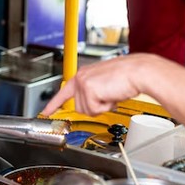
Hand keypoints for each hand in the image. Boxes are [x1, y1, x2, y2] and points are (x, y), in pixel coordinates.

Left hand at [42, 54, 162, 116]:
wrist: (138, 72)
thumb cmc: (128, 77)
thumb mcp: (105, 83)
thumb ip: (94, 91)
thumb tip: (92, 103)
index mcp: (84, 74)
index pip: (64, 92)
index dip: (54, 104)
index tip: (46, 112)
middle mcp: (81, 77)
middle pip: (79, 107)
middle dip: (95, 107)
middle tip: (108, 97)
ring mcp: (83, 83)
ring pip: (86, 110)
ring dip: (101, 107)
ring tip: (111, 94)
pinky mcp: (89, 89)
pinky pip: (94, 109)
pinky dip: (105, 106)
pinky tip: (112, 95)